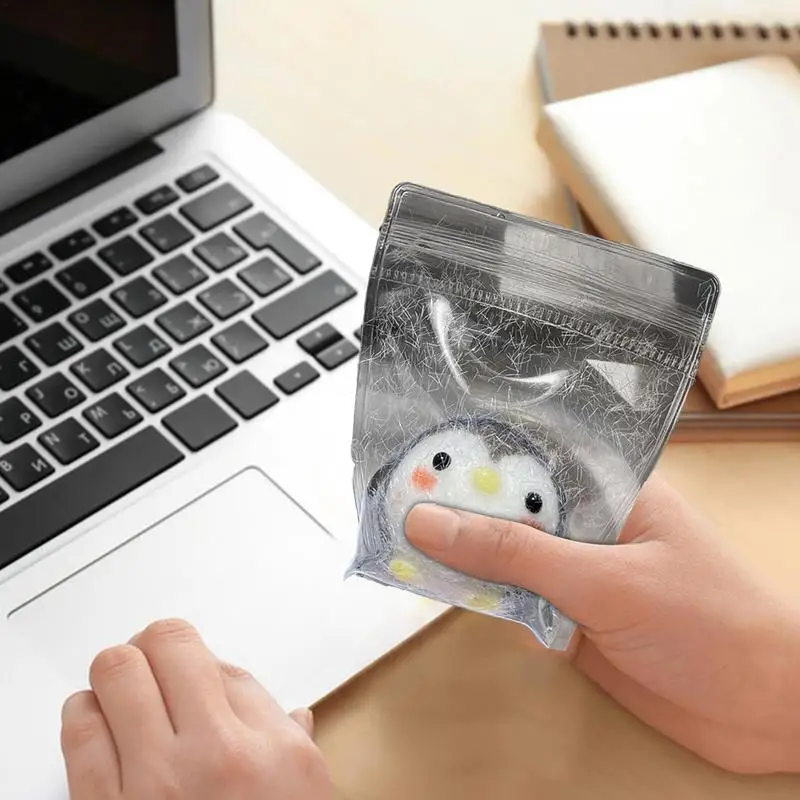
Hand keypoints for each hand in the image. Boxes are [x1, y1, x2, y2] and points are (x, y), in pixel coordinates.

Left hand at [61, 619, 332, 799]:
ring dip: (116, 676)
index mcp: (261, 747)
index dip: (195, 652)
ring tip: (124, 692)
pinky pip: (77, 733)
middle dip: (155, 646)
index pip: (214, 657)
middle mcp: (207, 757)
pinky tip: (98, 723)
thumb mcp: (302, 782)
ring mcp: (149, 786)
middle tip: (156, 662)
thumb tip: (235, 679)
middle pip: (162, 645)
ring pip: (112, 675)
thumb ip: (275, 719)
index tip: (188, 661)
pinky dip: (83, 715)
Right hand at [406, 473, 799, 774]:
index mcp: (612, 484)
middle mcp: (590, 518)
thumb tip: (430, 522)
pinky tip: (433, 582)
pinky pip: (511, 594)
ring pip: (504, 549)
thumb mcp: (605, 579)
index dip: (475, 443)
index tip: (414, 440)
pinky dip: (476, 592)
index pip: (532, 449)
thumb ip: (515, 553)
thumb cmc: (708, 624)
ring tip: (393, 533)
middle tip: (385, 491)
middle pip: (509, 500)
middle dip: (454, 497)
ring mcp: (577, 568)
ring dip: (458, 548)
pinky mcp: (568, 613)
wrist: (761, 712)